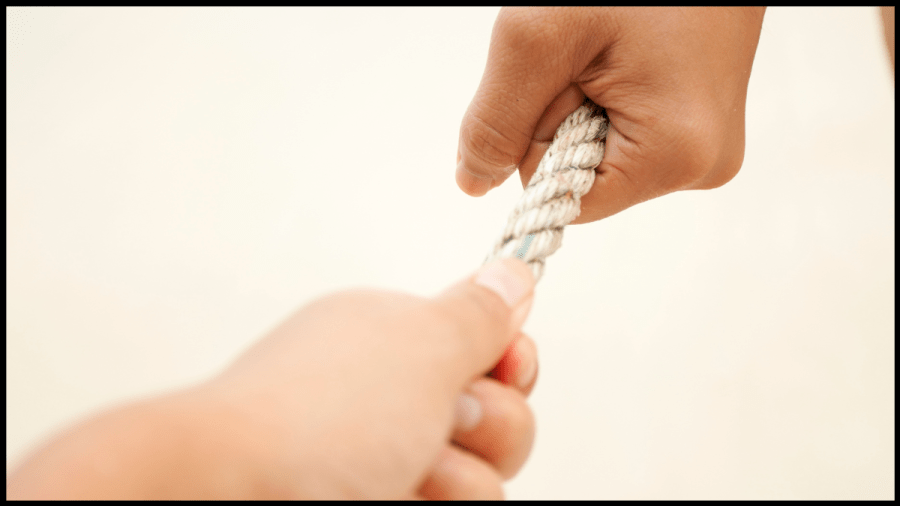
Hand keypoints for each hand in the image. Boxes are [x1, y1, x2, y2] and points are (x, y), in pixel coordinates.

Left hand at [208, 257, 537, 499]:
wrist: (232, 493)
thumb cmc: (315, 414)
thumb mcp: (421, 343)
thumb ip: (480, 314)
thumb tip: (513, 272)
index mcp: (396, 339)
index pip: (489, 348)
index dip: (511, 363)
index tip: (508, 367)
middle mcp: (394, 399)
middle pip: (500, 417)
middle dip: (491, 425)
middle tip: (444, 421)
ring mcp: (387, 459)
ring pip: (483, 478)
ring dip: (456, 479)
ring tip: (400, 471)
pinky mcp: (386, 502)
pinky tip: (387, 499)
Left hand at [456, 7, 765, 222]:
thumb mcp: (538, 39)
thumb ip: (496, 121)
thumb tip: (472, 184)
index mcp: (676, 155)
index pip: (566, 199)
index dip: (538, 143)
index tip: (560, 77)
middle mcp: (703, 165)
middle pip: (585, 177)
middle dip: (564, 115)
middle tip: (589, 51)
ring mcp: (708, 146)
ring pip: (602, 153)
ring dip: (583, 101)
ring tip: (610, 45)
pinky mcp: (702, 126)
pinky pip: (627, 132)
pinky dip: (606, 96)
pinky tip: (623, 54)